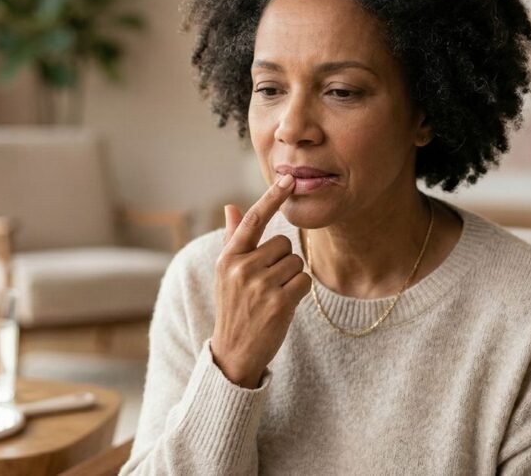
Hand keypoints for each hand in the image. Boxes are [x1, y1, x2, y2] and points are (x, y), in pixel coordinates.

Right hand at [210, 174, 311, 387]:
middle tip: (267, 284)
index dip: (272, 198)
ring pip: (295, 262)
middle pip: (283, 244)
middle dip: (282, 261)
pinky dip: (299, 291)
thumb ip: (233, 239)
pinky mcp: (279, 302)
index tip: (288, 179)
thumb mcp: (226, 273)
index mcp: (228, 258)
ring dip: (291, 278)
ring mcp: (260, 285)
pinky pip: (304, 280)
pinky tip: (283, 305)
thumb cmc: (234, 307)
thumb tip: (231, 207)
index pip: (254, 220)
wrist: (234, 352)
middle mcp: (242, 268)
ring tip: (272, 296)